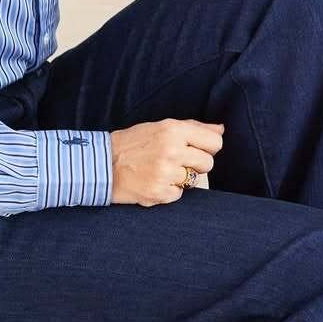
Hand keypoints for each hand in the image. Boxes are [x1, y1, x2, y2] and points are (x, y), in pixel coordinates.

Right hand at [108, 119, 224, 205]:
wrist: (101, 164)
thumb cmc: (131, 144)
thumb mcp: (160, 127)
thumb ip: (193, 127)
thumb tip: (221, 129)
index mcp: (173, 130)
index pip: (214, 142)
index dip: (208, 147)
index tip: (197, 149)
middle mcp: (172, 150)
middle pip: (208, 163)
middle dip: (195, 165)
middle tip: (175, 162)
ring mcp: (166, 173)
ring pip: (194, 181)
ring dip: (180, 178)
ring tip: (160, 171)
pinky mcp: (159, 193)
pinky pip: (178, 195)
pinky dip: (168, 191)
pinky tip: (153, 182)